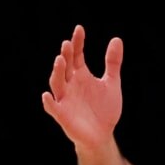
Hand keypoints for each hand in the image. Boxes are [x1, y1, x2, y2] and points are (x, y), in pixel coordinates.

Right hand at [42, 24, 123, 151]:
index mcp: (81, 76)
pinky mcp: (63, 115)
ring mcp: (65, 99)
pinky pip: (53, 108)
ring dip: (58, 72)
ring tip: (60, 60)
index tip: (79, 29)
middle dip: (66, 56)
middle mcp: (71, 85)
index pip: (77, 55)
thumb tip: (116, 39)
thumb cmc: (104, 109)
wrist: (103, 135)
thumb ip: (112, 62)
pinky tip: (47, 95)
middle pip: (66, 67)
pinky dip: (49, 102)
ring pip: (57, 83)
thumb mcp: (111, 83)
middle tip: (68, 44)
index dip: (77, 43)